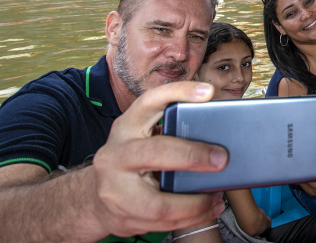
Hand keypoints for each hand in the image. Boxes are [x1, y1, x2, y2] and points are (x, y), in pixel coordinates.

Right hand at [91, 82, 226, 236]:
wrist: (93, 197)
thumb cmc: (131, 161)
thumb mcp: (142, 137)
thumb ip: (171, 130)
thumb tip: (219, 133)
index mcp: (126, 127)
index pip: (150, 101)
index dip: (179, 92)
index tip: (208, 92)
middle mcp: (116, 154)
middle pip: (155, 152)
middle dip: (193, 156)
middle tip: (221, 159)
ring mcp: (115, 189)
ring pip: (159, 203)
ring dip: (196, 203)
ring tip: (217, 195)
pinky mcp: (122, 216)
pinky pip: (161, 223)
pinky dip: (191, 218)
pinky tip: (207, 209)